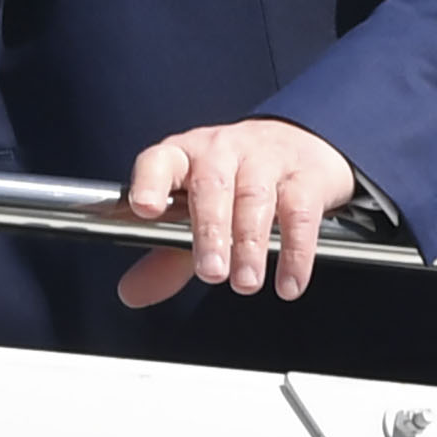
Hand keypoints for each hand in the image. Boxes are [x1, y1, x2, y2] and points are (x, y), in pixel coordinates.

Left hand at [114, 118, 358, 308]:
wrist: (299, 143)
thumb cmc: (234, 182)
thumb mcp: (195, 212)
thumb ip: (164, 255)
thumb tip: (130, 293)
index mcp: (185, 157)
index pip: (160, 161)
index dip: (150, 182)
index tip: (145, 209)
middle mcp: (222, 151)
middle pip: (212, 186)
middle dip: (210, 231)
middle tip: (211, 272)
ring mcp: (265, 159)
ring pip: (255, 198)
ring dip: (250, 244)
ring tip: (246, 283)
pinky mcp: (306, 176)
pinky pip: (300, 213)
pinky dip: (295, 252)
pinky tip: (288, 283)